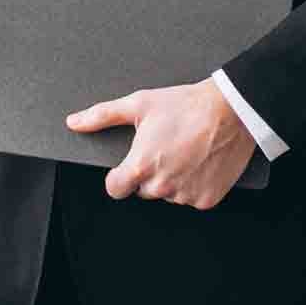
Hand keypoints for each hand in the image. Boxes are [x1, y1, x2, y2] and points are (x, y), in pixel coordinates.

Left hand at [65, 79, 255, 209]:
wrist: (231, 111)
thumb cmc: (184, 105)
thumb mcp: (138, 103)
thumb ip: (101, 116)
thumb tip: (74, 122)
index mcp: (140, 166)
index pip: (115, 189)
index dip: (118, 177)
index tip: (126, 167)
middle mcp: (161, 186)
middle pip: (143, 190)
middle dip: (148, 174)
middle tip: (163, 149)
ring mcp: (185, 196)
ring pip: (168, 195)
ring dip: (172, 180)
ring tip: (184, 152)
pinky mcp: (206, 200)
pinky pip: (191, 198)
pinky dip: (194, 185)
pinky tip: (199, 162)